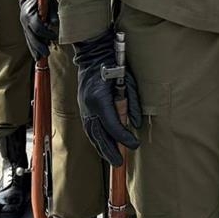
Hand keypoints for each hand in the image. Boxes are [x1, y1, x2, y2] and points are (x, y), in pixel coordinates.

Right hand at [19, 0, 58, 61]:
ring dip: (35, 50)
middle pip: (31, 37)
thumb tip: (55, 23)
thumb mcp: (48, 2)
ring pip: (29, 40)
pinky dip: (33, 48)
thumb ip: (52, 13)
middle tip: (46, 54)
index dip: (46, 34)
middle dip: (39, 47)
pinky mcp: (25, 30)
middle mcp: (24, 22)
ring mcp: (24, 26)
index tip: (54, 36)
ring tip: (41, 58)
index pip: (37, 28)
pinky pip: (29, 40)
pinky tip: (37, 56)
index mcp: (29, 15)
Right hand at [73, 29, 140, 166]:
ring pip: (91, 133)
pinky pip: (89, 127)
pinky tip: (102, 145)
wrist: (93, 54)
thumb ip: (132, 103)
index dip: (123, 138)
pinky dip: (96, 138)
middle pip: (98, 134)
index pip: (112, 125)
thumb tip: (135, 124)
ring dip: (101, 147)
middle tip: (119, 163)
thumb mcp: (128, 81)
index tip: (134, 145)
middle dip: (109, 150)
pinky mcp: (83, 106)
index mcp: (100, 99)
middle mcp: (89, 106)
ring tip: (111, 159)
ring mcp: (83, 106)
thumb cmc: (113, 65)